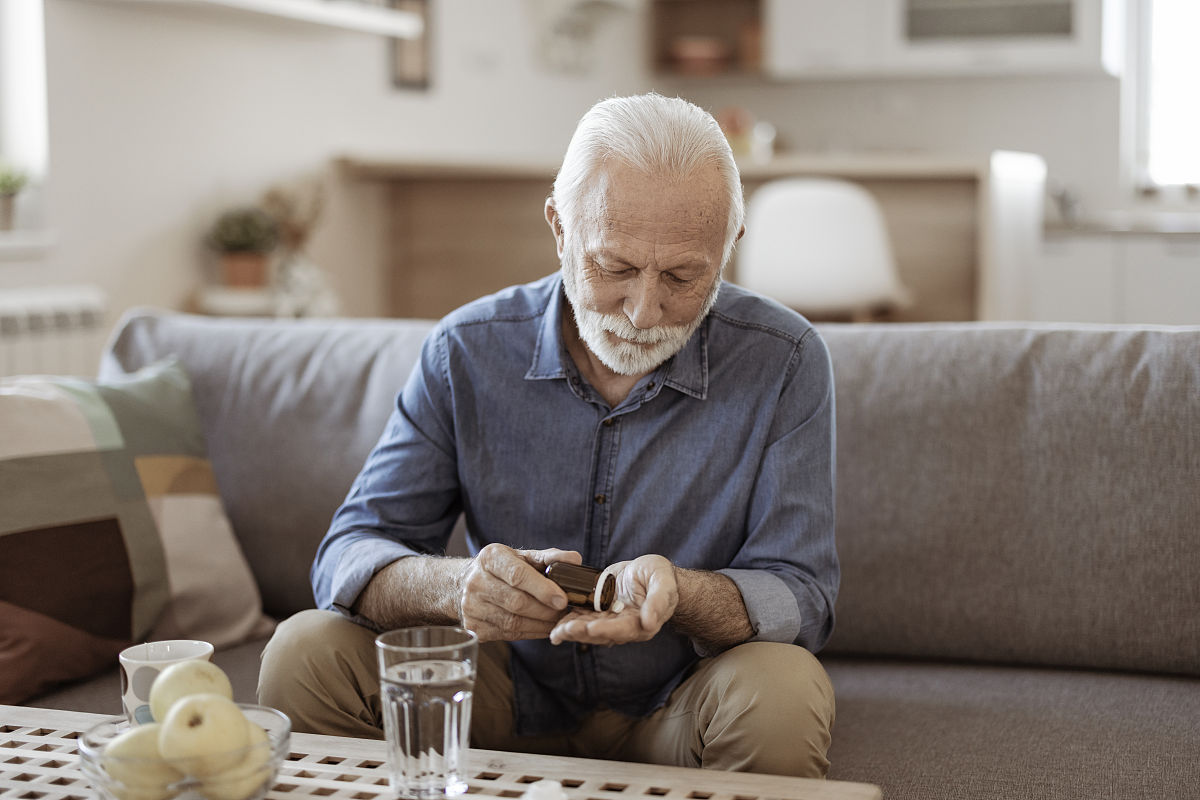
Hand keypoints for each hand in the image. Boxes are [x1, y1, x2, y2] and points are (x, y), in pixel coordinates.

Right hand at [458, 544, 580, 641]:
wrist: (465, 583)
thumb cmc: (501, 569)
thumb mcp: (522, 556)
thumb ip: (549, 557)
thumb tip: (575, 560)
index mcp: (491, 558)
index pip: (517, 575)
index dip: (542, 589)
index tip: (563, 600)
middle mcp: (476, 581)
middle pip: (517, 602)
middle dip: (545, 610)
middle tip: (564, 612)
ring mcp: (472, 607)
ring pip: (512, 622)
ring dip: (540, 624)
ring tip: (557, 621)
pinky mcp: (474, 627)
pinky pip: (507, 635)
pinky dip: (530, 633)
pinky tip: (542, 628)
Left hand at [548, 555, 677, 645]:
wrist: (652, 574)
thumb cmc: (662, 578)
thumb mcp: (663, 584)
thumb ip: (658, 602)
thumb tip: (650, 623)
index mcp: (642, 624)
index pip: (622, 630)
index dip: (606, 629)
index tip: (591, 628)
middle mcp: (624, 627)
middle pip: (601, 633)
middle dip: (582, 633)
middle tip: (564, 630)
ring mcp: (611, 620)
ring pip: (589, 629)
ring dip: (572, 631)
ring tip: (556, 631)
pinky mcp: (600, 611)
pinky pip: (583, 618)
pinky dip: (570, 621)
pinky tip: (555, 624)